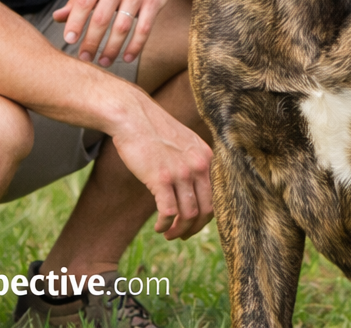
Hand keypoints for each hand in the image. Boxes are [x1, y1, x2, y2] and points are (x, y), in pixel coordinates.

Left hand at [54, 0, 184, 65]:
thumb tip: (57, 18)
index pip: (84, 2)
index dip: (75, 23)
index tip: (69, 41)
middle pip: (101, 18)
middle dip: (91, 42)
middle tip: (85, 58)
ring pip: (122, 27)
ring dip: (111, 49)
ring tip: (103, 61)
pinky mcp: (154, 2)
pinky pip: (144, 29)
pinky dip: (135, 46)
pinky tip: (127, 57)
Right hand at [110, 90, 214, 238]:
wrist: (133, 116)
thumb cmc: (155, 132)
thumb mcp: (184, 144)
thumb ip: (193, 163)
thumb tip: (195, 190)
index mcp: (206, 157)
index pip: (217, 195)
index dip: (207, 216)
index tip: (195, 223)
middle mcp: (199, 164)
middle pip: (206, 210)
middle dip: (194, 228)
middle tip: (181, 234)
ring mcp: (181, 172)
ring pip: (189, 215)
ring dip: (178, 230)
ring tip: (167, 233)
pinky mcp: (161, 178)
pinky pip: (169, 213)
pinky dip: (165, 225)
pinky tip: (158, 227)